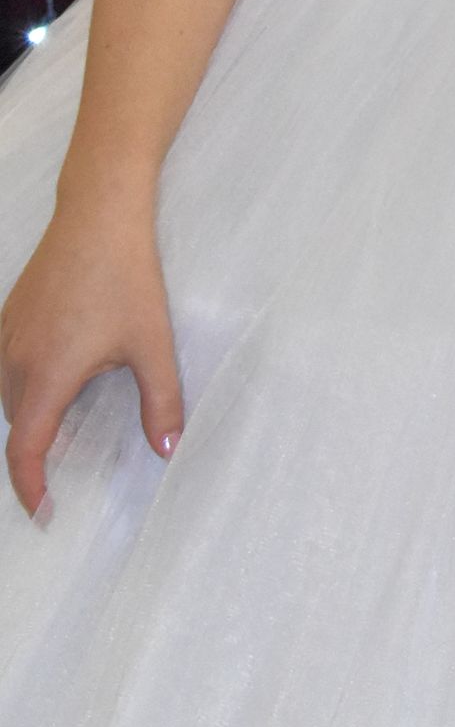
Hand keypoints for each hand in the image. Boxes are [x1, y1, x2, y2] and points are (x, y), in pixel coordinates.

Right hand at [1, 197, 182, 517]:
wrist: (99, 211)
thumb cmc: (126, 276)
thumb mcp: (152, 342)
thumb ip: (161, 401)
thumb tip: (168, 451)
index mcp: (46, 375)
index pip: (24, 451)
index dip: (30, 489)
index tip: (44, 514)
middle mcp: (14, 359)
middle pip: (16, 424)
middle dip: (33, 452)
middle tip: (63, 471)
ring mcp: (7, 333)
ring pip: (7, 394)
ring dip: (28, 416)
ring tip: (60, 426)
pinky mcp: (10, 311)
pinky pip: (6, 364)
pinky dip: (24, 384)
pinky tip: (55, 373)